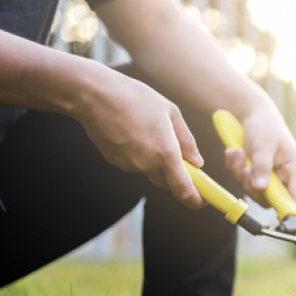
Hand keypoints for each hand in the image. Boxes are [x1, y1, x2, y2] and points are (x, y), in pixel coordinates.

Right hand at [74, 69, 204, 208]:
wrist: (93, 94)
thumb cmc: (135, 98)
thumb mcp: (170, 112)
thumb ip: (187, 141)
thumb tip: (197, 162)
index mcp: (165, 152)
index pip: (183, 189)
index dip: (195, 199)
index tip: (202, 200)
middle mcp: (147, 164)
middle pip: (168, 183)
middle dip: (176, 176)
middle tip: (180, 157)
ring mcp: (129, 165)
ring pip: (150, 171)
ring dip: (156, 161)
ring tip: (148, 129)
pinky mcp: (115, 162)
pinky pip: (135, 164)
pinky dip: (140, 154)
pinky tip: (133, 132)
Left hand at [223, 99, 295, 207]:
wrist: (252, 113)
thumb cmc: (265, 126)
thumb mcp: (263, 145)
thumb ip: (262, 167)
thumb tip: (261, 188)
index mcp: (295, 170)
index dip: (292, 211)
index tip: (285, 221)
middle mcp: (284, 177)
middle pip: (270, 198)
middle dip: (253, 185)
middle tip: (246, 168)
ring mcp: (268, 177)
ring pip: (252, 190)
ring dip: (240, 174)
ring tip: (237, 152)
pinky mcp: (254, 175)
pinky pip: (241, 181)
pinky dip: (234, 168)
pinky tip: (233, 152)